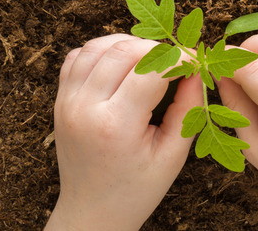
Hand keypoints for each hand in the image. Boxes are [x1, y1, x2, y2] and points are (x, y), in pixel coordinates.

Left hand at [46, 34, 202, 230]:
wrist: (91, 212)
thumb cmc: (136, 189)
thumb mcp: (172, 156)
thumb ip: (188, 109)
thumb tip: (197, 69)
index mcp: (115, 126)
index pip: (151, 70)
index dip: (179, 58)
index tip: (195, 62)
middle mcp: (85, 108)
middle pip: (123, 50)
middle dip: (157, 48)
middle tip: (175, 62)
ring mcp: (67, 102)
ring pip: (98, 46)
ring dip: (128, 45)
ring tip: (150, 61)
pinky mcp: (60, 99)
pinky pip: (77, 56)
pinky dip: (102, 52)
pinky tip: (121, 66)